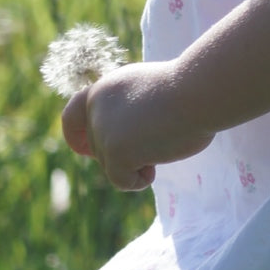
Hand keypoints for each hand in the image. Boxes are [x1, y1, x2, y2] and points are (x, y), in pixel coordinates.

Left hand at [61, 61, 214, 190]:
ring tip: (163, 141)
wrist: (198, 92)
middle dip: (126, 154)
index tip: (88, 152)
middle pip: (100, 149)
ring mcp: (103, 130)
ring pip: (112, 166)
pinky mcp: (115, 151)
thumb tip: (126, 140)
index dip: (77, 137)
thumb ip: (129, 110)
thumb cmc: (187, 91)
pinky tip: (158, 161)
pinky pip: (122, 181)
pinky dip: (140, 180)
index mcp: (105, 89)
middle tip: (157, 138)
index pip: (71, 116)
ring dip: (138, 164)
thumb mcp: (149, 92)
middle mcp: (97, 107)